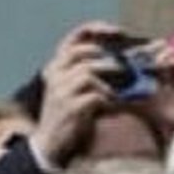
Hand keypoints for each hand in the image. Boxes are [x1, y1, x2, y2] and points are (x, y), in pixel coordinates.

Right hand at [30, 23, 116, 166]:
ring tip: (117, 93)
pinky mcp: (70, 107)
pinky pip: (95, 95)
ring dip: (108, 82)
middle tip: (124, 68)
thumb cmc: (68, 114)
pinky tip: (112, 106)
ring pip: (88, 73)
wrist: (49, 144)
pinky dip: (108, 99)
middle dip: (107, 58)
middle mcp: (55, 74)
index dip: (97, 29)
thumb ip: (88, 73)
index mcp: (56, 66)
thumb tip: (121, 62)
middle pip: (83, 52)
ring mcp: (60, 90)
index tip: (119, 31)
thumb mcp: (72, 89)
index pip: (75, 37)